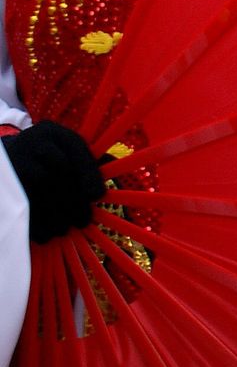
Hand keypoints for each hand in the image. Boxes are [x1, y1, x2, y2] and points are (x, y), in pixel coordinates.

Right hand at [1, 121, 105, 242]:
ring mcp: (13, 159)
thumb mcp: (63, 152)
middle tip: (83, 220)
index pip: (74, 147)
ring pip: (39, 186)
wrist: (6, 158)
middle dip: (73, 199)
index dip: (88, 173)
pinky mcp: (3, 181)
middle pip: (58, 170)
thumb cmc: (45, 159)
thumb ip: (84, 165)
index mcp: (52, 131)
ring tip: (64, 229)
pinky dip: (34, 221)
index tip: (97, 196)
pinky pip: (20, 201)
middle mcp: (31, 140)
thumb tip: (98, 193)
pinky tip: (45, 235)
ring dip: (55, 213)